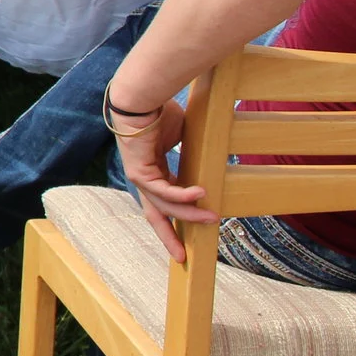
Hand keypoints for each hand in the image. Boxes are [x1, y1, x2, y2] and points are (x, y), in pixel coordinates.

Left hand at [113, 98, 209, 261]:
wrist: (142, 96)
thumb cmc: (161, 111)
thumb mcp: (183, 136)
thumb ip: (195, 151)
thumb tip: (216, 151)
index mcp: (153, 171)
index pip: (164, 202)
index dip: (177, 219)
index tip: (189, 236)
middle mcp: (143, 177)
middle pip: (156, 215)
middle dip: (169, 237)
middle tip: (183, 258)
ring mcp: (139, 175)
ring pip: (164, 205)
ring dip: (188, 214)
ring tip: (211, 218)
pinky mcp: (139, 170)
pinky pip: (163, 189)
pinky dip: (182, 194)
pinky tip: (200, 194)